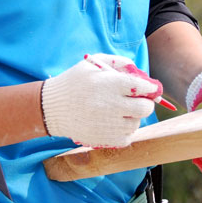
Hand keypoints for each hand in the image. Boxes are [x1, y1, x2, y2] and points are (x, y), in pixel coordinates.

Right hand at [41, 54, 160, 147]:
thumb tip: (141, 73)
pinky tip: (114, 123)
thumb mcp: (93, 63)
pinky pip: (127, 138)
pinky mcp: (105, 140)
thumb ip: (118, 62)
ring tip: (120, 111)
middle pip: (145, 108)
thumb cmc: (74, 82)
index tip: (149, 88)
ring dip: (133, 117)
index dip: (150, 87)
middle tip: (138, 101)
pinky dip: (125, 131)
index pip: (144, 87)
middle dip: (145, 103)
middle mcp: (112, 105)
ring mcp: (109, 125)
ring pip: (137, 123)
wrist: (51, 108)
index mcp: (110, 84)